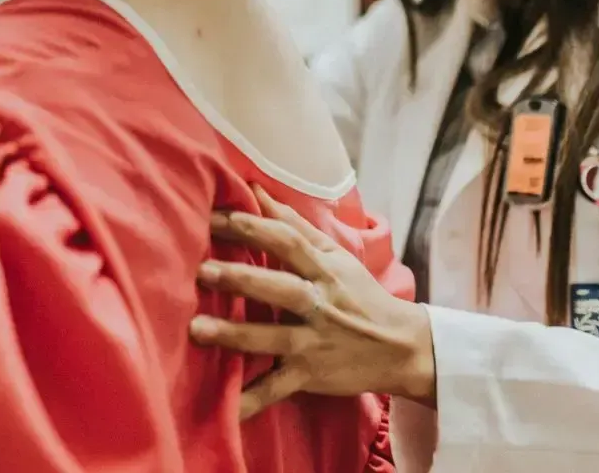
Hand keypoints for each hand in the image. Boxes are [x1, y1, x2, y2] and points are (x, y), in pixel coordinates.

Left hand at [190, 185, 434, 419]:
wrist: (402, 348)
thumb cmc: (361, 295)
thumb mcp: (336, 257)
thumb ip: (295, 225)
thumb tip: (257, 189)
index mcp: (324, 270)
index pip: (287, 242)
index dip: (253, 227)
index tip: (215, 217)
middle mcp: (320, 305)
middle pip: (279, 289)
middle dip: (241, 280)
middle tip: (202, 272)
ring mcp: (315, 343)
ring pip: (273, 339)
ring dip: (235, 335)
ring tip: (197, 330)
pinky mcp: (312, 376)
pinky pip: (278, 389)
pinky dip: (253, 401)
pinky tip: (225, 409)